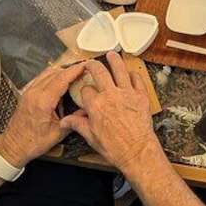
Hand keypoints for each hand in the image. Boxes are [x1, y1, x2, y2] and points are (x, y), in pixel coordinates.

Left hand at [0, 64, 85, 167]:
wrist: (13, 146)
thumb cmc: (32, 142)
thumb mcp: (58, 133)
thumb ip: (74, 119)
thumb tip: (87, 110)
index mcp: (42, 102)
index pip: (61, 79)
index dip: (74, 71)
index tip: (84, 67)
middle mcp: (34, 94)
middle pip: (55, 73)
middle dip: (69, 70)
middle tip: (82, 72)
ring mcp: (28, 92)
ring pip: (46, 73)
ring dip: (60, 72)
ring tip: (72, 76)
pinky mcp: (25, 94)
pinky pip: (40, 79)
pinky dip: (51, 77)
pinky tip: (58, 82)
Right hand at [60, 52, 160, 174]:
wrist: (137, 152)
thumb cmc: (114, 147)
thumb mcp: (91, 137)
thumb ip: (78, 124)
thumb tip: (65, 121)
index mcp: (96, 105)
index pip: (86, 90)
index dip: (84, 90)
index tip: (85, 91)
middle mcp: (110, 95)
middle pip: (100, 72)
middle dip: (93, 65)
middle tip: (91, 63)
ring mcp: (127, 93)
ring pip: (119, 69)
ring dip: (114, 60)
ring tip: (111, 54)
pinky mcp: (141, 96)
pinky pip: (137, 79)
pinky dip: (133, 74)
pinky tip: (130, 73)